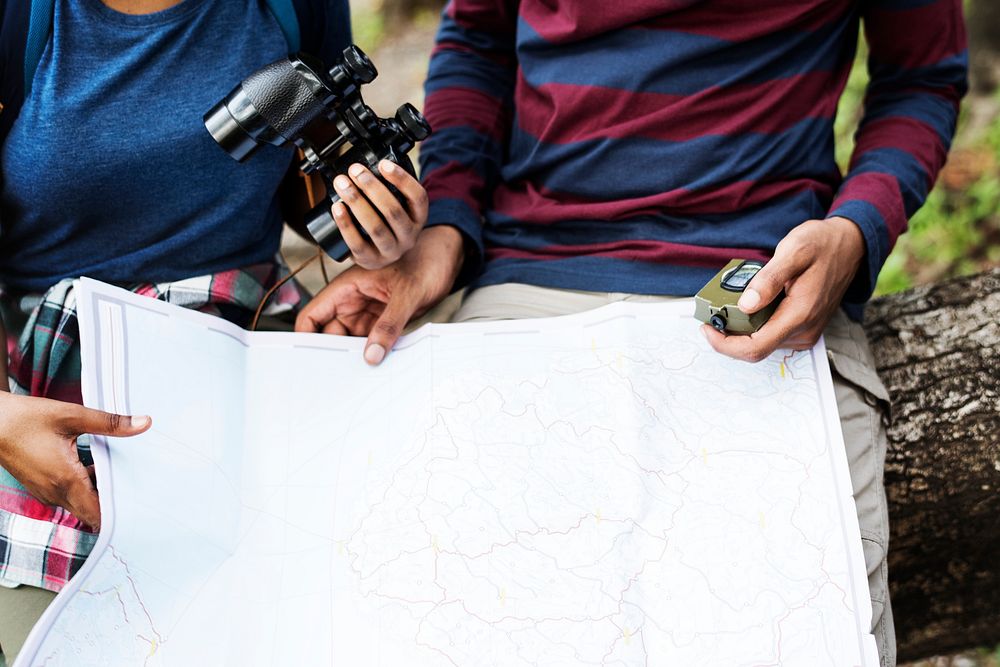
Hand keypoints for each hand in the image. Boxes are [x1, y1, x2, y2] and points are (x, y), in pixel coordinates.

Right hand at [0, 392, 151, 529]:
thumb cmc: (26, 419)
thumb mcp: (72, 417)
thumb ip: (110, 422)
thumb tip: (145, 423)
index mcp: (65, 480)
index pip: (97, 514)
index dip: (119, 513)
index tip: (140, 504)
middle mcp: (54, 492)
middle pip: (91, 511)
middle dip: (112, 503)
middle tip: (137, 488)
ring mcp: (44, 491)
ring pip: (79, 504)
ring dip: (97, 493)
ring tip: (121, 474)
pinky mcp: (39, 485)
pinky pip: (67, 495)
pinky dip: (83, 487)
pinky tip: (94, 465)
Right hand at [296, 225, 465, 363]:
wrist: (446, 258)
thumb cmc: (424, 261)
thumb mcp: (407, 293)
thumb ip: (390, 324)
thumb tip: (373, 355)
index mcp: (347, 287)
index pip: (313, 314)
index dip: (305, 337)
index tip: (307, 360)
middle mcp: (352, 301)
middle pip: (329, 333)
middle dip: (331, 354)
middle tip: (337, 377)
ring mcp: (367, 312)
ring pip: (350, 341)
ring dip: (353, 357)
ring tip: (357, 376)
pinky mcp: (384, 321)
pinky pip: (371, 342)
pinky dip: (372, 353)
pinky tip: (376, 365)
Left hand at [331, 160, 428, 269]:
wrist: (380, 254)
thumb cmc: (386, 223)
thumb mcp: (397, 206)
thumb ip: (389, 188)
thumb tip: (366, 163)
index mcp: (418, 218)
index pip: (418, 197)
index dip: (402, 179)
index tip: (382, 164)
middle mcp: (409, 236)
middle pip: (394, 211)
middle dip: (372, 187)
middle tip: (355, 171)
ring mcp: (391, 251)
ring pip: (376, 227)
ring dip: (357, 202)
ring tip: (342, 184)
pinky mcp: (370, 260)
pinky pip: (357, 243)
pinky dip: (345, 224)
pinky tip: (337, 207)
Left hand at [702, 216, 864, 362]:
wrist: (850, 245)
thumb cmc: (822, 244)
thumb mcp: (794, 250)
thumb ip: (769, 279)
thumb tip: (745, 305)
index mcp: (799, 315)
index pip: (755, 348)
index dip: (725, 344)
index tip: (707, 327)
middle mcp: (803, 331)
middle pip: (755, 349)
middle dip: (729, 335)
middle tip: (714, 311)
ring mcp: (805, 333)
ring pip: (762, 343)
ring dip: (741, 330)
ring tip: (731, 303)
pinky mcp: (803, 329)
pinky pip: (771, 335)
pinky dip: (753, 325)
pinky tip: (748, 305)